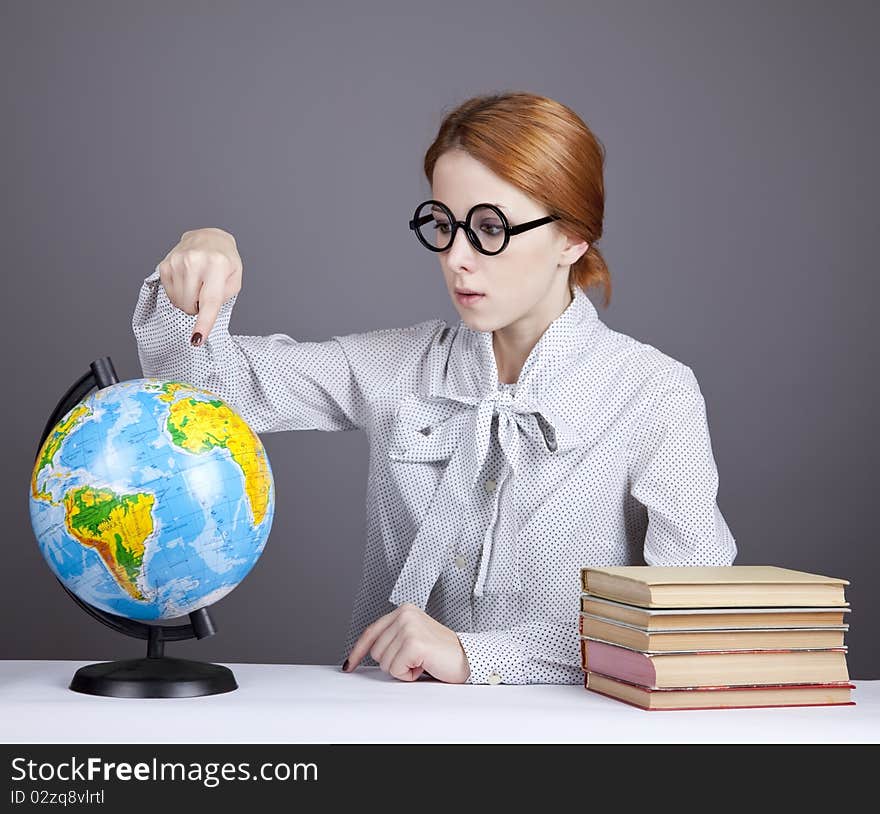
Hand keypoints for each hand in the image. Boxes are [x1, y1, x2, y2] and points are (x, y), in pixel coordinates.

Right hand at [155, 227, 242, 344]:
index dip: (203, 323)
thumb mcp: (235, 279)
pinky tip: (187, 281)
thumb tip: (203, 312)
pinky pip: (169, 295)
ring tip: (197, 285)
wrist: (210, 238)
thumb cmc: (225, 262)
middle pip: (190, 306)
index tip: (197, 339)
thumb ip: (223, 298)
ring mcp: (176, 261)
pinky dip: (179, 294)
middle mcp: (194, 261)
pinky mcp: (165, 264)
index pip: (209, 300)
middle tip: (206, 293)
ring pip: (179, 303)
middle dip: (198, 308)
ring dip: (189, 301)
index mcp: (217, 265)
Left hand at [342, 603, 470, 682]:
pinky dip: (409, 675)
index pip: (371, 632)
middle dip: (392, 662)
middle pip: (375, 650)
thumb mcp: (412, 639)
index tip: (349, 665)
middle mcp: (405, 614)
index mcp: (404, 610)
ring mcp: (409, 627)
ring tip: (421, 661)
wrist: (467, 659)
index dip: (357, 651)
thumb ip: (392, 640)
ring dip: (402, 669)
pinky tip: (424, 665)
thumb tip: (363, 654)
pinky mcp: (414, 643)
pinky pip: (396, 670)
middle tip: (415, 660)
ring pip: (384, 662)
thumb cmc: (441, 653)